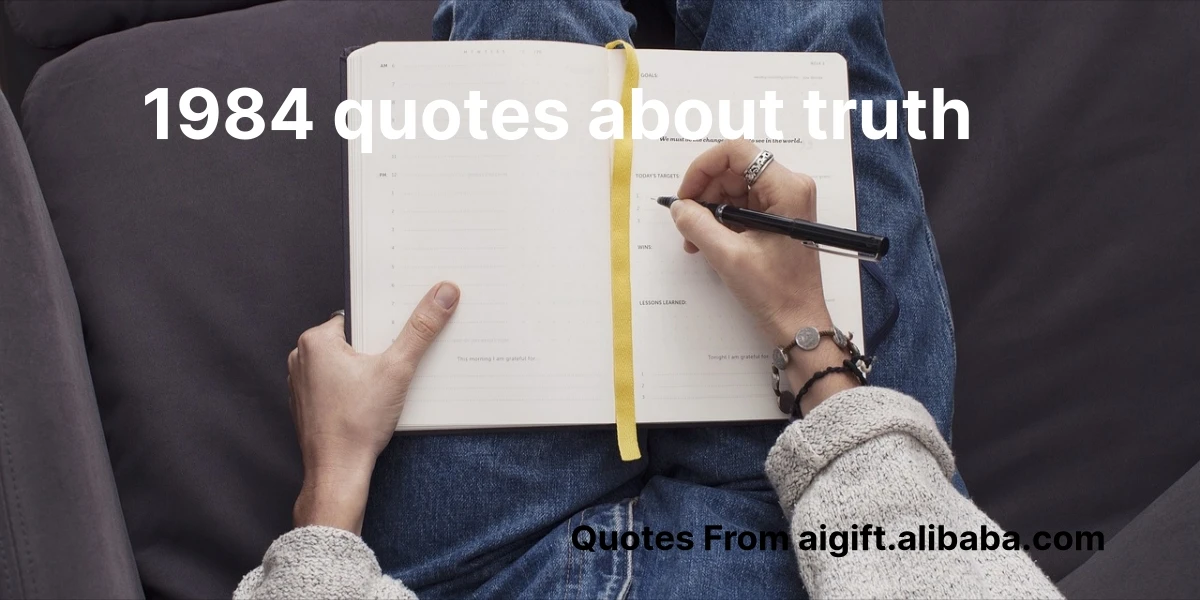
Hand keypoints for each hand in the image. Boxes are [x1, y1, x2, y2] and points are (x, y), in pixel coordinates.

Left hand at [287, 281, 459, 532]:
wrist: (337, 473)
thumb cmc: (357, 424)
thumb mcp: (397, 369)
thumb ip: (421, 329)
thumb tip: (444, 293)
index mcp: (316, 340)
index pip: (359, 316)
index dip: (386, 324)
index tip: (405, 332)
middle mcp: (301, 358)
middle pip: (354, 340)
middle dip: (379, 348)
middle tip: (403, 359)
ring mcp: (302, 384)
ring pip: (345, 364)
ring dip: (369, 370)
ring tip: (391, 383)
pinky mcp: (309, 405)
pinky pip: (337, 385)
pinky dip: (356, 389)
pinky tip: (376, 402)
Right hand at [669, 139, 857, 411]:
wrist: (799, 322)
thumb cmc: (773, 291)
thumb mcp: (727, 256)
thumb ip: (697, 225)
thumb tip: (678, 206)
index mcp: (786, 188)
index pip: (737, 152)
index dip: (703, 168)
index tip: (685, 196)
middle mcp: (790, 187)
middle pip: (734, 169)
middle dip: (704, 193)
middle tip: (686, 224)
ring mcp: (786, 202)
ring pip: (735, 187)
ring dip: (709, 209)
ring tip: (694, 240)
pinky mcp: (779, 217)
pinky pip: (742, 205)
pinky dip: (721, 220)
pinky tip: (708, 243)